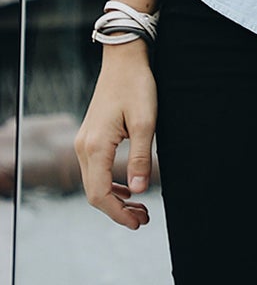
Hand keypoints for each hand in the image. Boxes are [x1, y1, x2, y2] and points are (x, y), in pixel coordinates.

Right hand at [74, 42, 155, 229]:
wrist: (123, 61)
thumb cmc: (137, 86)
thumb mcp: (145, 122)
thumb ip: (140, 157)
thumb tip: (139, 191)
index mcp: (95, 147)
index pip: (100, 194)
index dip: (118, 213)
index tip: (139, 222)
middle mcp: (83, 148)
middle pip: (94, 193)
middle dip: (118, 211)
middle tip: (144, 220)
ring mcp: (83, 142)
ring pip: (94, 183)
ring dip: (115, 199)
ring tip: (140, 208)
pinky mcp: (90, 138)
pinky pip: (96, 170)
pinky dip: (111, 184)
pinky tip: (128, 189)